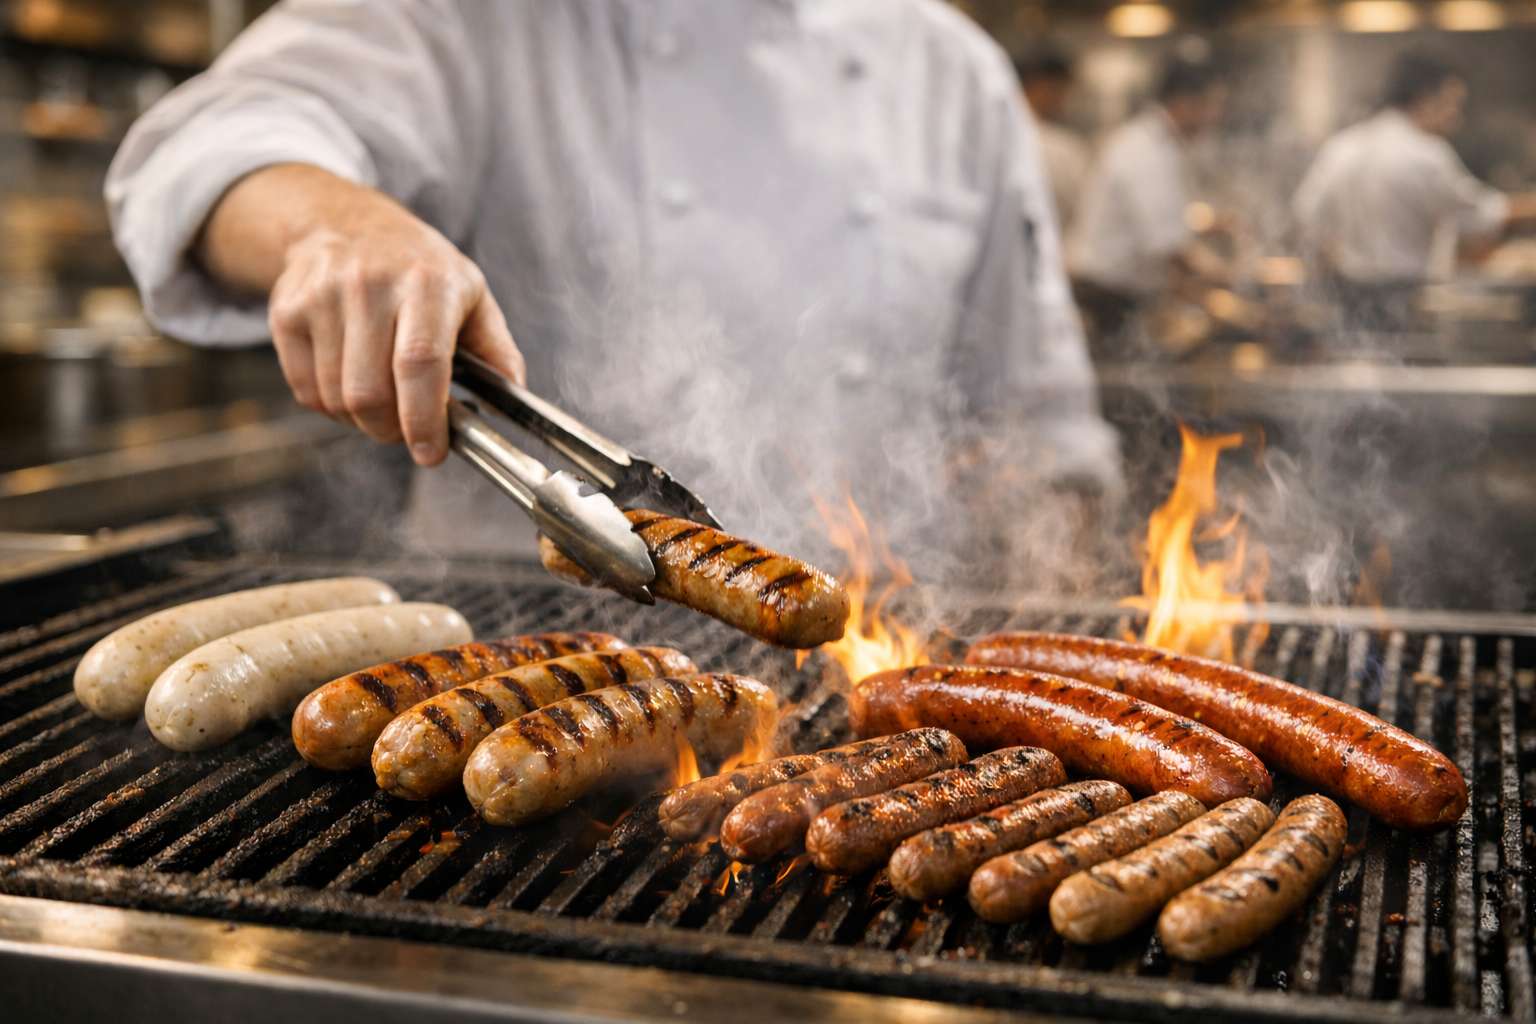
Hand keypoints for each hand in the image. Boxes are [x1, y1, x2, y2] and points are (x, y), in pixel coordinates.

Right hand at [200, 164, 524, 464]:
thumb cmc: (420, 269)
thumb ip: (496, 350)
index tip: (430, 452)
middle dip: (391, 430)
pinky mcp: (287, 311)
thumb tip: (513, 397)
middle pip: (370, 393)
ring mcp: (322, 296)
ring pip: (336, 398)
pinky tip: (350, 382)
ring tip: (382, 401)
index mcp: (427, 283)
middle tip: (407, 431)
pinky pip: (305, 390)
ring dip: (361, 420)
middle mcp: (369, 284)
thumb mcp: (472, 295)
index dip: (424, 418)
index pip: (420, 362)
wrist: (347, 224)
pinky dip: (330, 406)